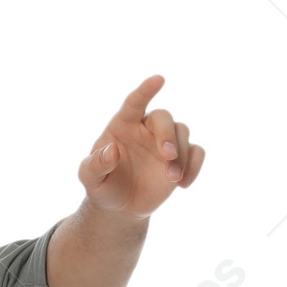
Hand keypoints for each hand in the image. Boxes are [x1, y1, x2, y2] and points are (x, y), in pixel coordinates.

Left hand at [79, 75, 205, 216]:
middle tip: (168, 156)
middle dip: (168, 134)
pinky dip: (194, 166)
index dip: (146, 91)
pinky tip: (183, 184)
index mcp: (122, 125)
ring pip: (183, 133)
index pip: (134, 103)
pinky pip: (197, 152)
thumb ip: (96, 164)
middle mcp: (146, 129)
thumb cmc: (102, 186)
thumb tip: (112, 150)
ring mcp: (166, 142)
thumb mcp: (90, 178)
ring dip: (181, 155)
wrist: (120, 207)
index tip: (159, 79)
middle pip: (164, 117)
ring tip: (172, 178)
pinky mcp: (182, 158)